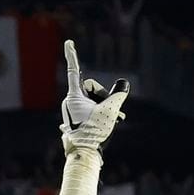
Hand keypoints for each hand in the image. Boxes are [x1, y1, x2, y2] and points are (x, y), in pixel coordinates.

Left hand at [60, 40, 129, 155]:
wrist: (83, 152)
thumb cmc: (94, 131)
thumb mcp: (110, 111)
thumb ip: (118, 95)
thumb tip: (125, 83)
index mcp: (73, 96)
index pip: (75, 70)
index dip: (72, 55)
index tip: (68, 42)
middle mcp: (70, 101)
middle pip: (91, 89)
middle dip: (104, 97)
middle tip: (112, 112)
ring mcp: (71, 110)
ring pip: (91, 100)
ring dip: (103, 108)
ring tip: (111, 122)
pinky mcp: (74, 119)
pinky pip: (88, 110)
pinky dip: (98, 114)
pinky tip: (101, 124)